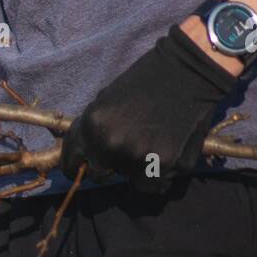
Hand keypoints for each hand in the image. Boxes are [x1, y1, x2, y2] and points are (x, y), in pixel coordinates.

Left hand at [59, 25, 237, 190]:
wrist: (186, 72)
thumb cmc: (144, 81)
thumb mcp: (106, 100)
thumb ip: (95, 129)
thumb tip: (88, 156)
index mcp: (92, 126)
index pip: (71, 161)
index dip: (76, 167)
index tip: (81, 169)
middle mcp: (111, 145)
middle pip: (98, 175)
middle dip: (108, 166)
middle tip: (124, 150)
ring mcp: (138, 157)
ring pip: (129, 179)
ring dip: (135, 168)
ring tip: (150, 144)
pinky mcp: (164, 165)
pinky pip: (153, 184)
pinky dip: (157, 175)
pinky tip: (164, 153)